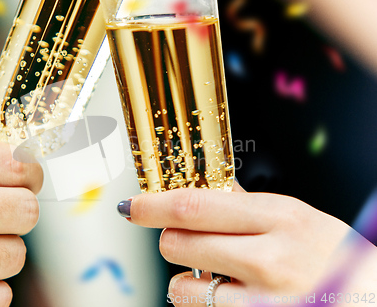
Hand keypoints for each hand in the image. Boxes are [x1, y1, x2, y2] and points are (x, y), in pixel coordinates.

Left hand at [124, 184, 376, 305]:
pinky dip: (207, 303)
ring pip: (182, 287)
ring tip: (222, 276)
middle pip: (177, 243)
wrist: (371, 297)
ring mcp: (261, 303)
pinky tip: (235, 297)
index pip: (194, 206)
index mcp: (281, 218)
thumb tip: (202, 188)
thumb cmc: (336, 258)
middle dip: (173, 240)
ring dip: (189, 279)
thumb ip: (246, 206)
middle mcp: (270, 260)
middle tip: (192, 240)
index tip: (131, 205)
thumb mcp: (298, 218)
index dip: (152, 205)